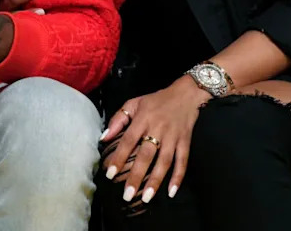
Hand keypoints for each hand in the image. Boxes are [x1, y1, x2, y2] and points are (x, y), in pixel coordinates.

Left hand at [100, 76, 210, 203]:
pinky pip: (183, 161)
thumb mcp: (134, 103)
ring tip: (146, 197)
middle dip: (136, 176)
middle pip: (146, 155)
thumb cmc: (157, 100)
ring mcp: (173, 137)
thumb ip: (118, 119)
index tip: (110, 174)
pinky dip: (178, 177)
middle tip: (127, 195)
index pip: (128, 141)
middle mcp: (158, 129)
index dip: (119, 157)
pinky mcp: (185, 142)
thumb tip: (104, 137)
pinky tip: (171, 192)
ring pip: (164, 162)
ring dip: (155, 181)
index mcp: (143, 119)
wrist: (186, 94)